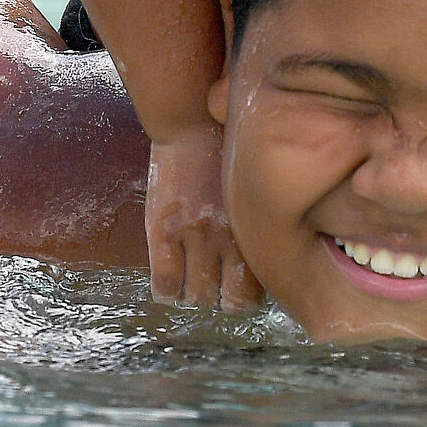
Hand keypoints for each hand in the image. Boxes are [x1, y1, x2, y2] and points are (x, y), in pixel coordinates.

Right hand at [146, 127, 262, 311]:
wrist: (194, 123)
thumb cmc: (229, 156)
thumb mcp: (253, 197)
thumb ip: (256, 230)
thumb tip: (263, 262)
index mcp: (256, 232)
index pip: (258, 292)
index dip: (247, 294)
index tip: (239, 284)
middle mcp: (230, 239)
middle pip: (231, 303)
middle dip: (222, 298)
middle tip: (214, 284)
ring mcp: (196, 236)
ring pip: (197, 298)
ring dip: (194, 294)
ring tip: (190, 279)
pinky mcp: (164, 231)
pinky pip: (166, 285)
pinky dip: (168, 291)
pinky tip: (169, 280)